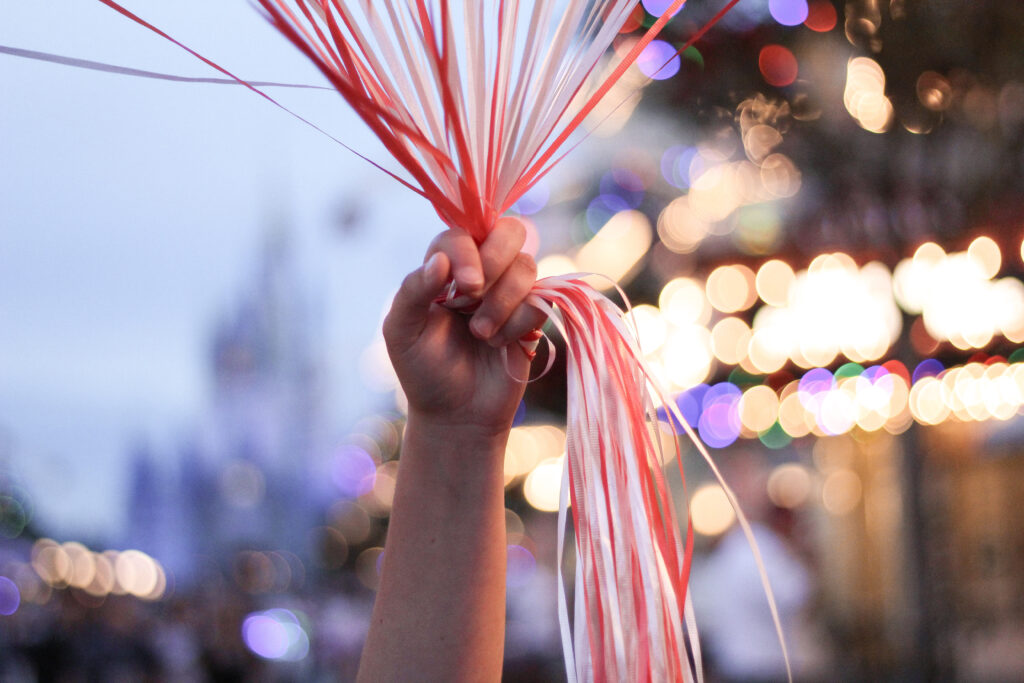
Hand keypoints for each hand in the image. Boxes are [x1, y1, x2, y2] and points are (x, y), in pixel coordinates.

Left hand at [383, 218, 545, 435]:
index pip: (463, 234)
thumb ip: (413, 291)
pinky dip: (520, 322)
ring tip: (482, 334)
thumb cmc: (423, 370)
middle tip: (473, 297)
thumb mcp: (401, 331)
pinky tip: (500, 344)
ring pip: (527, 266)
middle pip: (509, 231)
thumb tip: (441, 261)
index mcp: (445, 266)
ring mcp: (510, 292)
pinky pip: (542, 299)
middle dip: (495, 261)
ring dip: (503, 302)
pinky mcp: (532, 316)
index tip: (463, 288)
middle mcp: (481, 271)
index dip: (468, 252)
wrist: (456, 415)